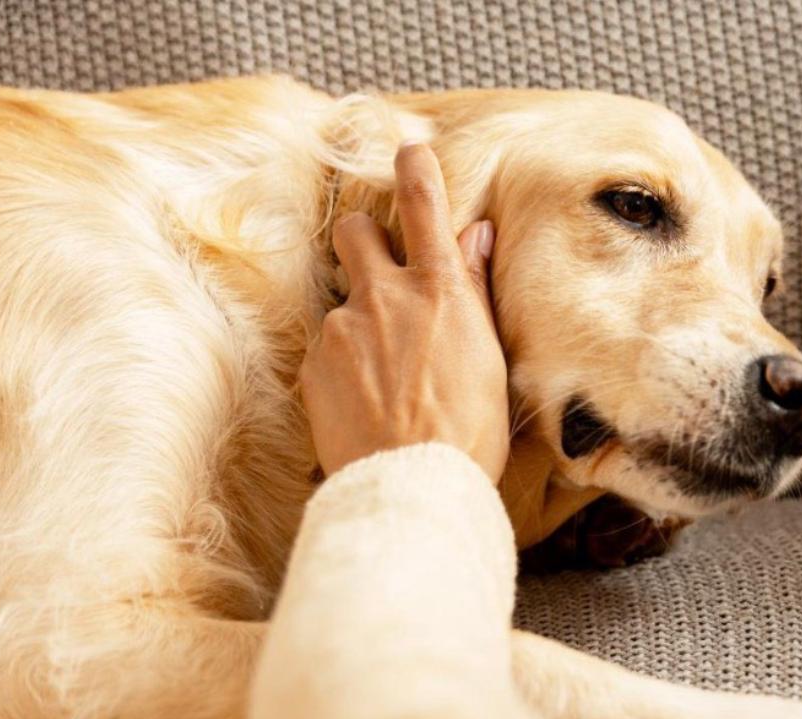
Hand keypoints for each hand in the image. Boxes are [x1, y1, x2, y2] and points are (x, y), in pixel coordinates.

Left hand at [300, 144, 509, 481]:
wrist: (412, 484)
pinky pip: (327, 349)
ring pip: (344, 301)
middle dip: (363, 240)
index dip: (415, 169)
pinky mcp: (314, 365)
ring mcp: (343, 329)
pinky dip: (343, 367)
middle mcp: (385, 296)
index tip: (410, 151)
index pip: (423, 205)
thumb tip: (475, 234)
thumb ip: (474, 288)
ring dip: (359, 322)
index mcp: (439, 290)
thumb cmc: (468, 430)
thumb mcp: (488, 356)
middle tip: (381, 272)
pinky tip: (366, 402)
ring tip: (385, 376)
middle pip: (355, 232)